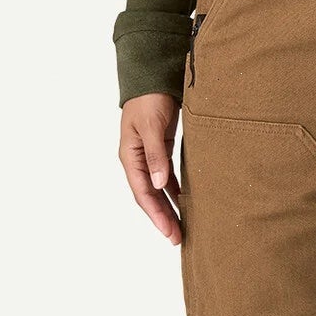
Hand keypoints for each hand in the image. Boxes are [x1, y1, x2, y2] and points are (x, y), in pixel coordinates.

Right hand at [120, 92, 182, 242]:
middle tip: (178, 238)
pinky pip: (167, 177)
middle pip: (150, 196)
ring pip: (158, 189)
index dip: (156, 215)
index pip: (143, 194)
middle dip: (163, 218)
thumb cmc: (149, 98)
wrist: (153, 77)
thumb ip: (155, 155)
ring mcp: (149, 156)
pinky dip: (175, 190)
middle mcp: (137, 160)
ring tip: (182, 226)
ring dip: (169, 207)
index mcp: (130, 157)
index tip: (169, 232)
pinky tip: (186, 201)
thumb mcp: (151, 126)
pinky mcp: (161, 150)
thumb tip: (159, 184)